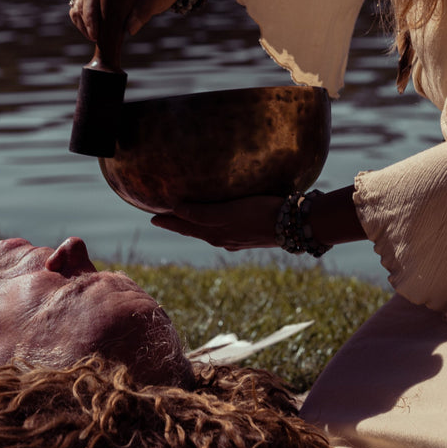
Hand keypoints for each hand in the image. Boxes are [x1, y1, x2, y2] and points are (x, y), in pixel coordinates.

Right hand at [69, 0, 184, 40]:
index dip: (90, 15)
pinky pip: (84, 4)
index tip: (95, 34)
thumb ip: (143, 12)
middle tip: (97, 40)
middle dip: (86, 21)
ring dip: (84, 22)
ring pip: (81, 2)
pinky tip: (93, 33)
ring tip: (97, 38)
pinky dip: (85, 19)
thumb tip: (128, 30)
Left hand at [150, 195, 282, 251]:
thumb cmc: (261, 214)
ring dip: (194, 225)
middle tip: (161, 218)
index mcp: (216, 234)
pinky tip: (217, 221)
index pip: (186, 226)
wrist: (294, 225)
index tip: (152, 218)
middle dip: (178, 224)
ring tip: (184, 218)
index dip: (169, 222)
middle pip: (195, 230)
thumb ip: (203, 213)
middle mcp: (224, 239)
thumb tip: (177, 209)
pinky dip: (211, 225)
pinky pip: (223, 229)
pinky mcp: (250, 234)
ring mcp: (237, 239)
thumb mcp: (229, 212)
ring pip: (209, 231)